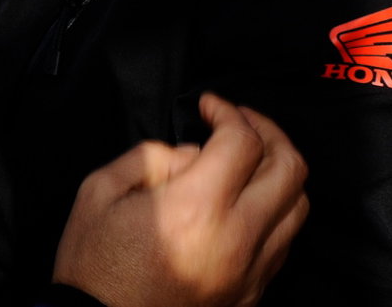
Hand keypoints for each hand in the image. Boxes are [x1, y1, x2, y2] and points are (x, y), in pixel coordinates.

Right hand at [52, 94, 308, 306]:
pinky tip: (245, 201)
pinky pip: (285, 242)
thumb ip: (151, 157)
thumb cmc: (93, 264)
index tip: (208, 105)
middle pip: (290, 169)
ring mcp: (251, 272)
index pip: (243, 141)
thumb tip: (193, 154)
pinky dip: (275, 210)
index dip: (228, 110)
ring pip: (298, 207)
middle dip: (268, 131)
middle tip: (238, 121)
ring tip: (248, 159)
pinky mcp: (252, 294)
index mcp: (195, 208)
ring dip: (279, 171)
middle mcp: (236, 239)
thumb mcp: (99, 193)